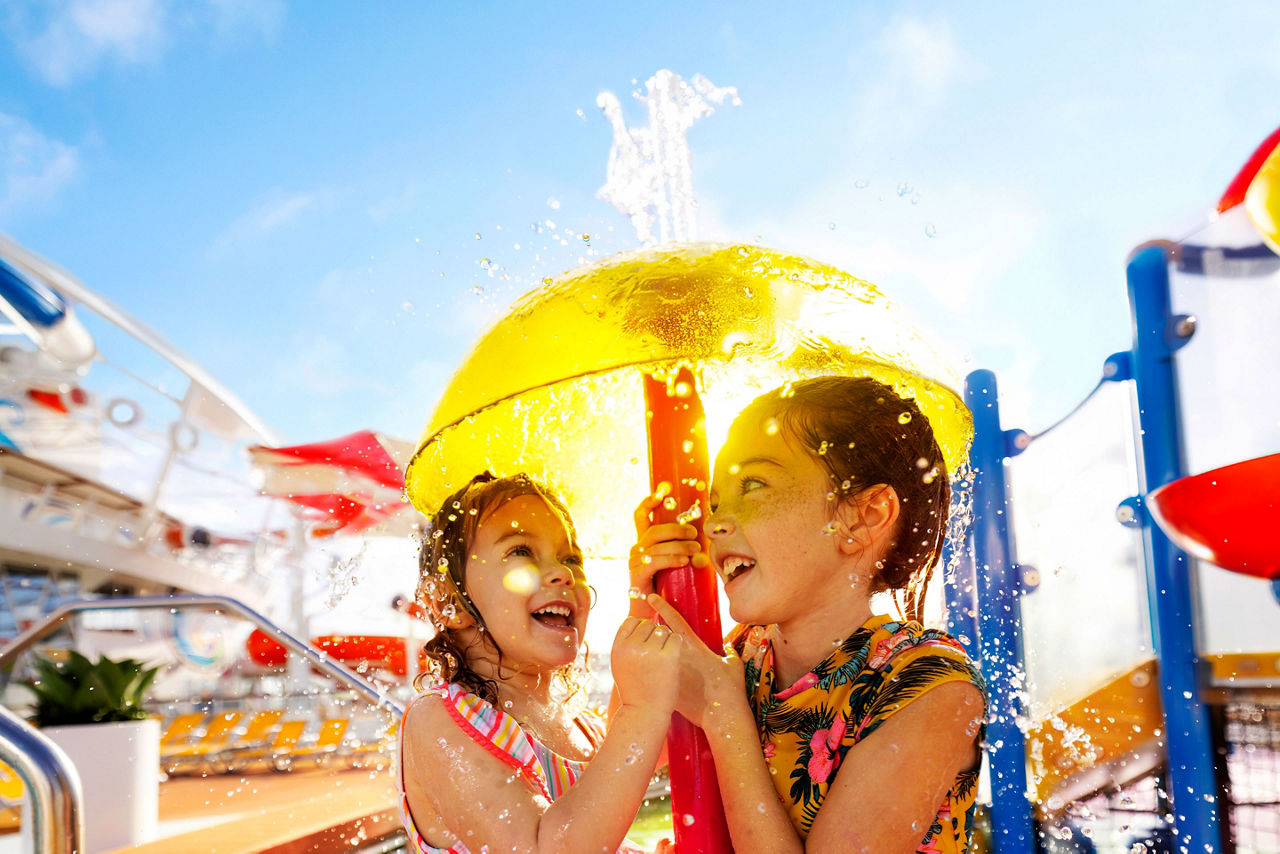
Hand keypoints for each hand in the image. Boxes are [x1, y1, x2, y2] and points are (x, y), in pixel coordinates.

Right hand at [610, 614, 682, 716]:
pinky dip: (676, 646)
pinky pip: (676, 638)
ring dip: (666, 641)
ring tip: (662, 659)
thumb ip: (625, 643)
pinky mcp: (669, 656)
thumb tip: (639, 620)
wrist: (644, 712)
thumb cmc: (633, 688)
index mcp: (618, 647)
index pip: (631, 621)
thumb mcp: (620, 664)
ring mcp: (650, 651)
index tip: (644, 644)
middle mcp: (632, 647)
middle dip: (653, 636)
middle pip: (648, 624)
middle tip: (655, 655)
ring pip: (663, 630)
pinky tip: (673, 659)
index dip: (640, 630)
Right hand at [628, 489, 707, 605]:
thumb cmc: (669, 591)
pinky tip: (684, 561)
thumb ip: (687, 550)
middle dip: (676, 528)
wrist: (652, 619)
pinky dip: (671, 559)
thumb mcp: (678, 565)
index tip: (664, 489)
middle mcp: (637, 550)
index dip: (650, 501)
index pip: (641, 516)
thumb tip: (706, 538)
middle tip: (695, 533)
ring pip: (656, 545)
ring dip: (679, 545)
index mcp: (645, 543)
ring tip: (696, 550)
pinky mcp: (637, 577)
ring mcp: (635, 563)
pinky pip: (654, 561)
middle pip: (654, 529)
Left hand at [645, 594, 745, 731]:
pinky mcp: (666, 689)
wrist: (722, 716)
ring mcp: (670, 673)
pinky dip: (652, 674)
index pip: (674, 620)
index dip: (661, 606)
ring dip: (648, 652)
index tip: (650, 596)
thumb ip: (728, 652)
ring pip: (652, 656)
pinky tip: (648, 675)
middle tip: (643, 621)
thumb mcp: (733, 665)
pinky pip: (655, 677)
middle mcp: (678, 657)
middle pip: (657, 636)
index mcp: (694, 646)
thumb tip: (726, 647)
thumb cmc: (731, 690)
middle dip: (650, 629)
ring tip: (644, 650)